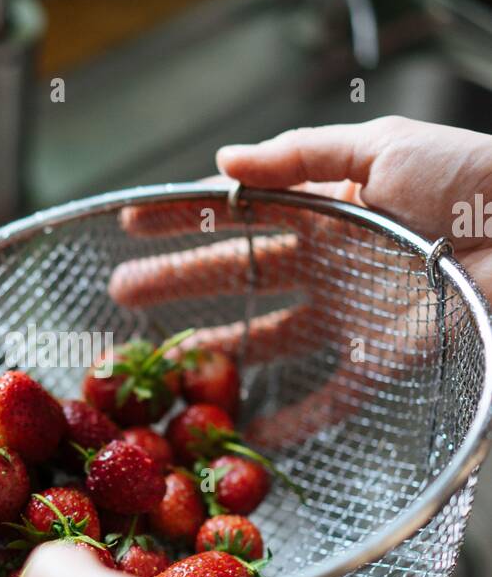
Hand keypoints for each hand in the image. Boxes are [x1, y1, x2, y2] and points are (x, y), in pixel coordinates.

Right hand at [110, 117, 491, 446]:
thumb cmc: (467, 178)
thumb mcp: (381, 146)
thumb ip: (300, 155)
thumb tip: (223, 160)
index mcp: (324, 204)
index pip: (237, 211)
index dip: (183, 216)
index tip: (129, 222)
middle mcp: (327, 262)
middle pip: (236, 275)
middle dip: (176, 282)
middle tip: (120, 294)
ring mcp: (348, 315)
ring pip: (266, 338)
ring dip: (216, 352)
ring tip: (164, 366)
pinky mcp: (380, 363)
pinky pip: (326, 399)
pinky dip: (288, 420)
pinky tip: (244, 430)